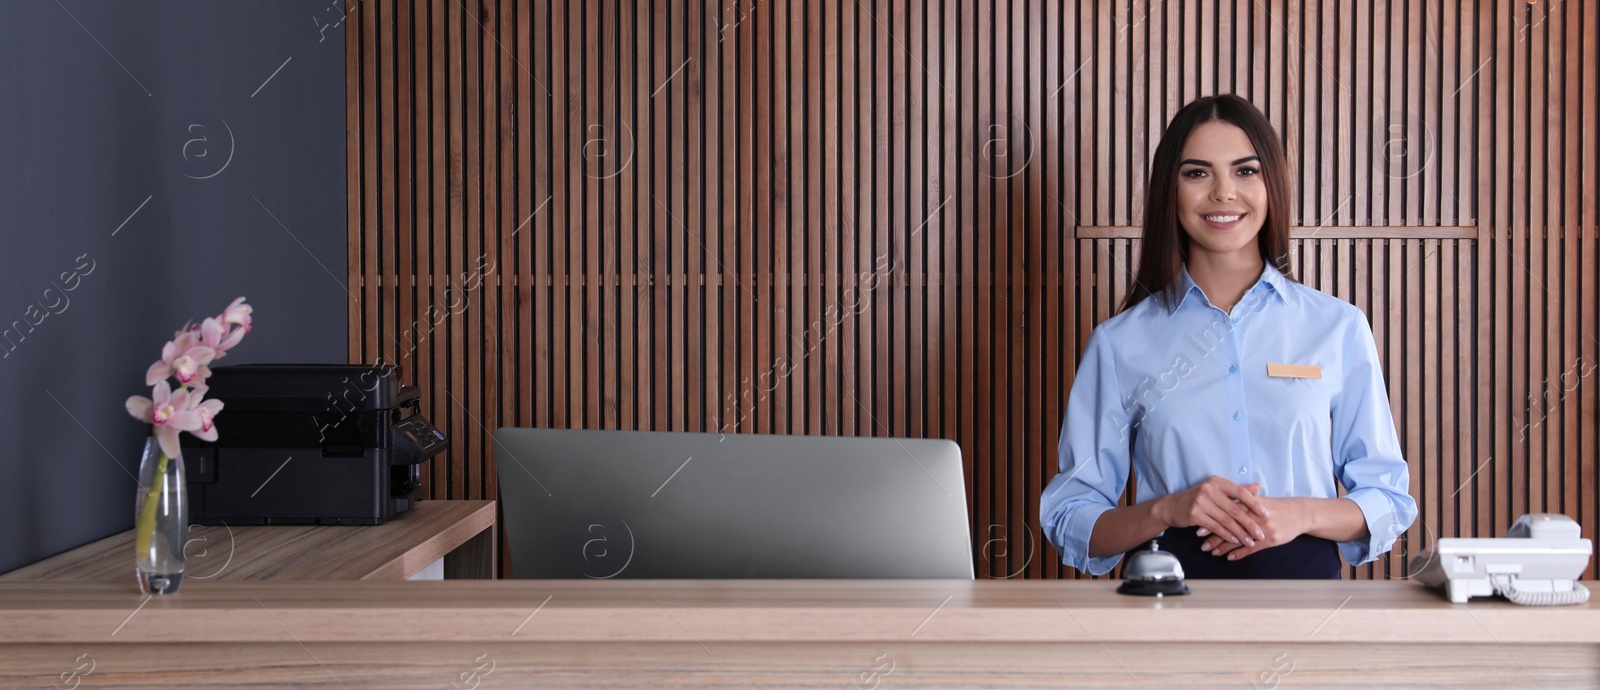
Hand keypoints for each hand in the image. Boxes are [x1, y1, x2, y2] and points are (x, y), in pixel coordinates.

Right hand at [1153, 476, 1269, 548]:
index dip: (1253, 503)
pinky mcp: (1195, 515)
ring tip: (1250, 541)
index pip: (1239, 492)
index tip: (1265, 514)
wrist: (1172, 506)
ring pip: (1226, 521)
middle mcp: (1209, 490)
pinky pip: (1216, 527)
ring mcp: (1200, 502)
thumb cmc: (1197, 498)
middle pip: (1234, 509)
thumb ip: (1237, 490)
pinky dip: (1227, 535)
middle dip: (1249, 523)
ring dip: (1240, 533)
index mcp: (1217, 482)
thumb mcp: (1216, 490)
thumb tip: (1257, 487)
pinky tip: (1235, 540)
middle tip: (1261, 534)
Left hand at [1199, 497, 1309, 559]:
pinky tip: (1228, 557)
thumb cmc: (1277, 507)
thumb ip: (1243, 500)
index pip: (1226, 513)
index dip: (1212, 519)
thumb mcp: (1260, 501)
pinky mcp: (1270, 540)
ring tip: (1211, 551)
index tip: (1198, 524)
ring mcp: (1262, 530)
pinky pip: (1251, 549)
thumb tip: (1222, 501)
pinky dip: (1239, 554)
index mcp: (1250, 504)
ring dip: (1223, 547)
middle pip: (1230, 527)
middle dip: (1214, 535)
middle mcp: (1255, 517)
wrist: (1300, 514)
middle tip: (1200, 541)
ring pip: (1238, 539)